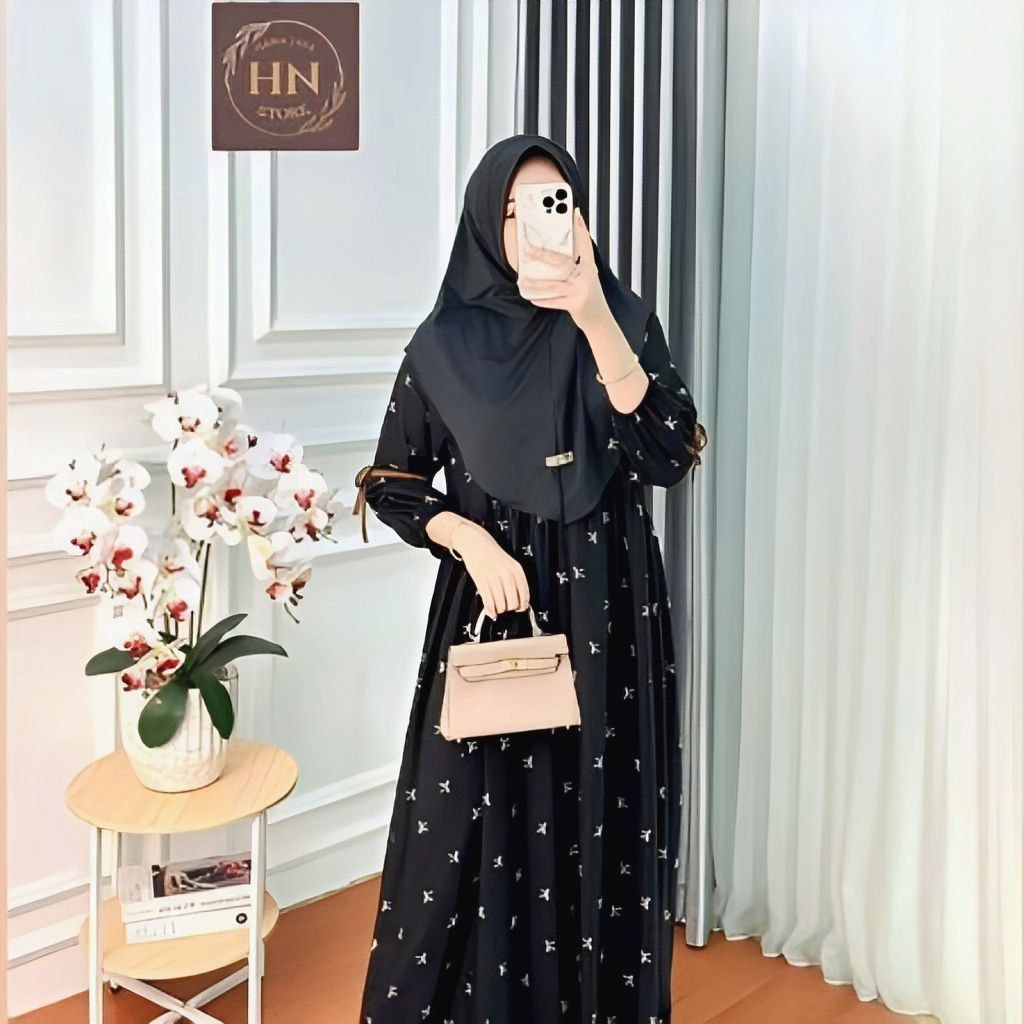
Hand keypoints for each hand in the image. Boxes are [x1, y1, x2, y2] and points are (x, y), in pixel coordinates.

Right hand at [426, 513, 529, 617]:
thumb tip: (520, 602)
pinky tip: (490, 611)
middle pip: (513, 604)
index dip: (522, 606)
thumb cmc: (492, 554)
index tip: (519, 608)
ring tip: (497, 606)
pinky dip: (490, 610)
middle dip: (509, 608)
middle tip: (505, 606)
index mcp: (517, 570)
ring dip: (499, 610)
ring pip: (501, 606)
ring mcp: (494, 578)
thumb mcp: (510, 564)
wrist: (475, 543)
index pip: (525, 595)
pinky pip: (489, 602)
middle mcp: (507, 575)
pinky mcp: (482, 581)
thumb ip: (516, 581)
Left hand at [517, 207, 612, 331]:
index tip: (573, 211)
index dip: (579, 228)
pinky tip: (531, 297)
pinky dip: (543, 300)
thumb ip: (581, 257)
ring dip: (536, 282)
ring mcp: (582, 291)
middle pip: (562, 262)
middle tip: (526, 247)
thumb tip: (570, 238)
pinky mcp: (576, 304)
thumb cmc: (588, 294)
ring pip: (554, 284)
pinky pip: (555, 301)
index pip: (584, 243)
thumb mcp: (588, 274)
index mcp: (590, 266)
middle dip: (543, 254)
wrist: (599, 319)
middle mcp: (587, 276)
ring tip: (521, 279)